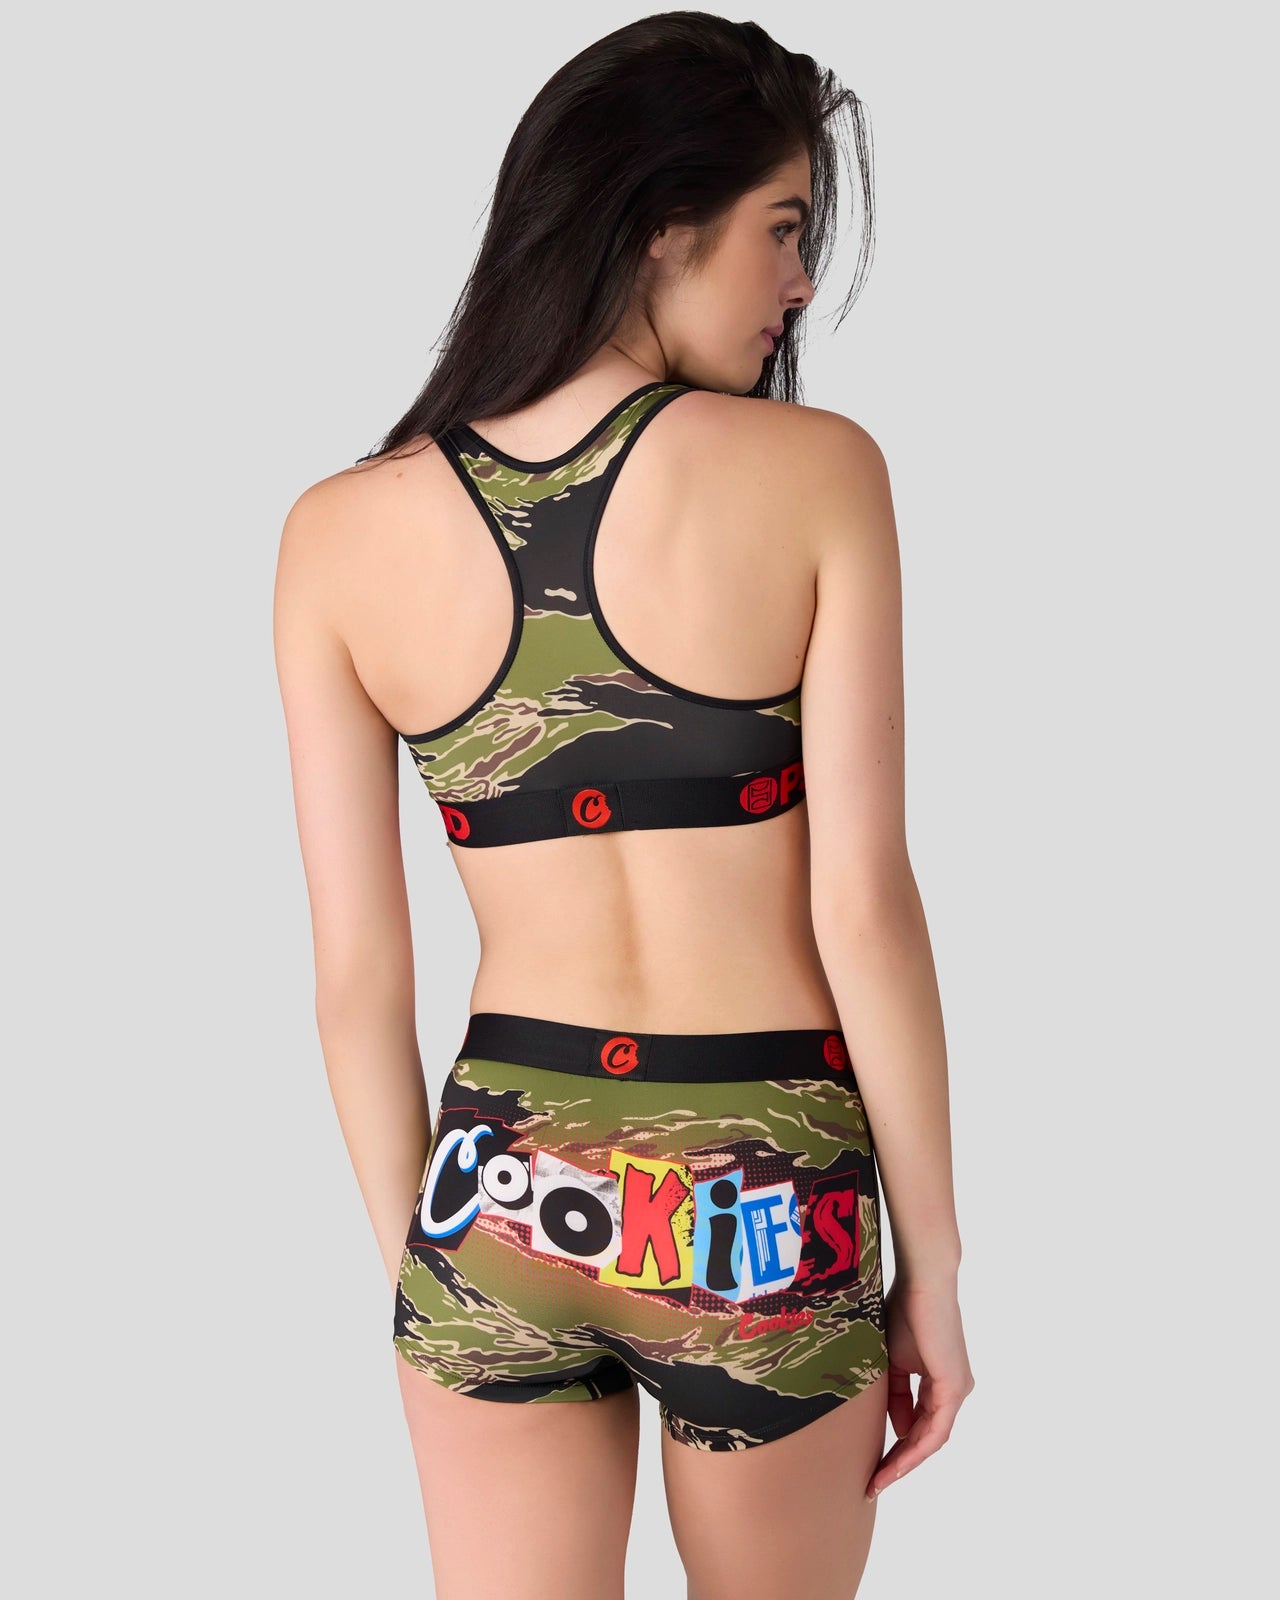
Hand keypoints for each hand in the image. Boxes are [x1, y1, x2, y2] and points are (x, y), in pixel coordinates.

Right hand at [865, 1275, 974, 1499]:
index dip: (896, 1447)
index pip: (919, 1424)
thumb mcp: (892, 1359)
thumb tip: (899, 1428)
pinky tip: (897, 1463)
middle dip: (899, 1463)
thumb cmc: (904, 1309)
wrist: (922, 1282)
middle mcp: (954, 1390)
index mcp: (940, 1381)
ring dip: (905, 1462)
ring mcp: (957, 1390)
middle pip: (926, 1438)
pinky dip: (916, 1450)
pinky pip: (936, 1431)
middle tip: (873, 1483)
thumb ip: (897, 1393)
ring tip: (879, 1480)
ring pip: (932, 1439)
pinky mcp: (954, 1388)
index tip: (873, 1466)